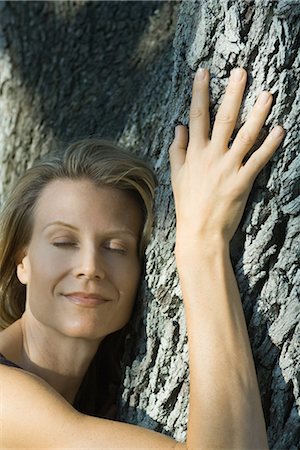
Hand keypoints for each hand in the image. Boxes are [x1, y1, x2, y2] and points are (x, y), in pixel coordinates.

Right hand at [169, 68, 284, 243]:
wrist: (200, 231)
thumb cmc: (188, 204)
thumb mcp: (176, 175)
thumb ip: (177, 149)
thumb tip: (179, 127)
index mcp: (194, 153)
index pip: (197, 117)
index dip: (200, 93)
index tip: (203, 72)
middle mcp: (211, 156)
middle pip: (223, 119)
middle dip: (233, 94)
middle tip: (241, 72)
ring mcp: (228, 168)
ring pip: (245, 135)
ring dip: (257, 114)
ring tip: (267, 95)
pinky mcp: (243, 181)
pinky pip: (259, 159)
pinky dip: (270, 144)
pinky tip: (280, 129)